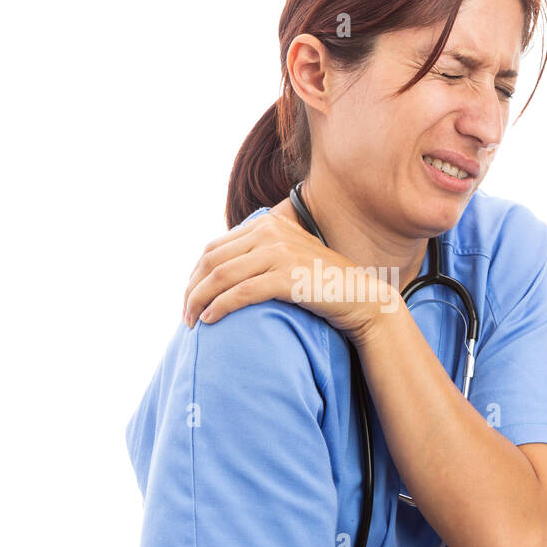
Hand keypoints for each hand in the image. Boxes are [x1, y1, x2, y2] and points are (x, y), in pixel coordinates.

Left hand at [181, 206, 393, 342]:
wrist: (361, 298)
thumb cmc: (323, 286)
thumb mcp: (289, 260)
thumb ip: (260, 256)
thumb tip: (221, 274)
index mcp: (268, 225)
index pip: (215, 247)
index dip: (195, 275)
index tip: (190, 298)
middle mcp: (270, 232)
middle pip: (212, 260)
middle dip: (192, 289)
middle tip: (185, 315)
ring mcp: (278, 252)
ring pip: (221, 276)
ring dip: (199, 301)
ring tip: (191, 322)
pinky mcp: (286, 276)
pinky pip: (240, 292)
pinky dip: (220, 307)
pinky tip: (210, 321)